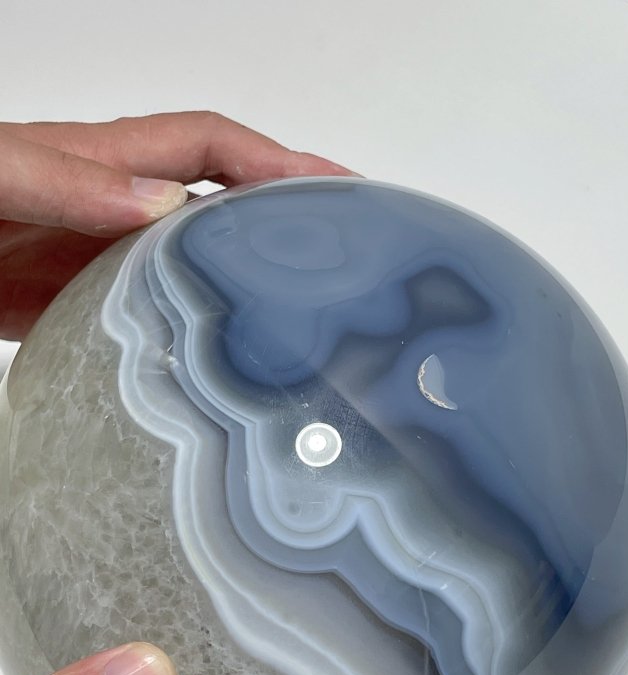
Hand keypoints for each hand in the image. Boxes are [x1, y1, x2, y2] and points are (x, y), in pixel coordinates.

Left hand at [0, 111, 355, 340]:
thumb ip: (61, 178)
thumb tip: (158, 205)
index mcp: (102, 164)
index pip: (212, 149)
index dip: (279, 158)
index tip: (336, 184)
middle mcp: (113, 207)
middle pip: (220, 202)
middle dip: (287, 211)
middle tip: (346, 245)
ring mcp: (99, 256)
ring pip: (196, 260)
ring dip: (251, 273)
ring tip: (306, 303)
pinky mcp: (76, 302)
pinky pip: (155, 309)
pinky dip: (198, 324)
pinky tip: (222, 352)